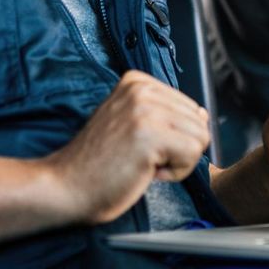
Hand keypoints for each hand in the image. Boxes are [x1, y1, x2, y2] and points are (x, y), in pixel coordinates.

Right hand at [43, 70, 209, 224]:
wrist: (64, 187)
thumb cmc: (99, 163)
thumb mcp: (131, 124)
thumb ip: (165, 115)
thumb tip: (204, 115)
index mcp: (137, 81)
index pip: (189, 107)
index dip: (171, 136)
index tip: (138, 145)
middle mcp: (141, 88)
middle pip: (198, 122)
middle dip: (176, 149)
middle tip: (140, 158)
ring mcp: (145, 109)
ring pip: (200, 138)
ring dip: (177, 162)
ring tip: (142, 163)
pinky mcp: (149, 133)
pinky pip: (193, 154)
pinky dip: (176, 172)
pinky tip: (145, 172)